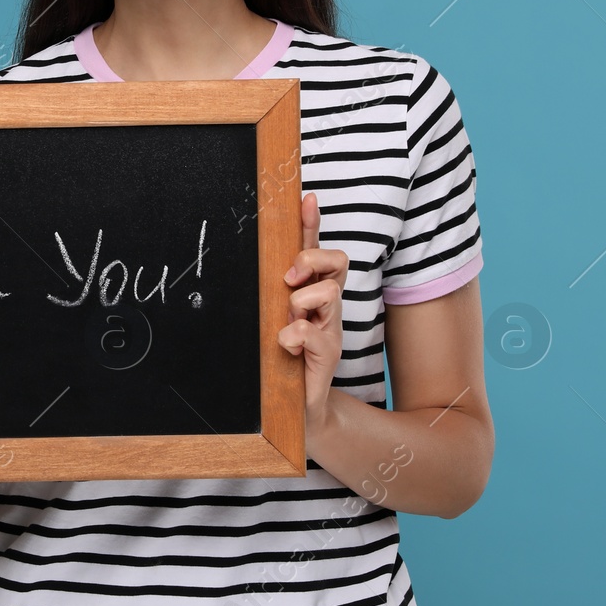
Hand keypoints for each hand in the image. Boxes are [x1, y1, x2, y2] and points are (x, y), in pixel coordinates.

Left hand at [276, 192, 346, 432]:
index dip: (313, 222)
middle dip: (312, 260)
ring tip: (287, 321)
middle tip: (288, 278)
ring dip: (300, 303)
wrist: (297, 407)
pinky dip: (291, 338)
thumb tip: (267, 264)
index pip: (316, 248)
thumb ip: (275, 291)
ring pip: (328, 293)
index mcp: (311, 291)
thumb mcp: (275, 316)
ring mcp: (330, 327)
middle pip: (338, 260)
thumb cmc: (284, 357)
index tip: (306, 198)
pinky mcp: (327, 353)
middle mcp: (326, 305)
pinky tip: (284, 348)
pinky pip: (308, 332)